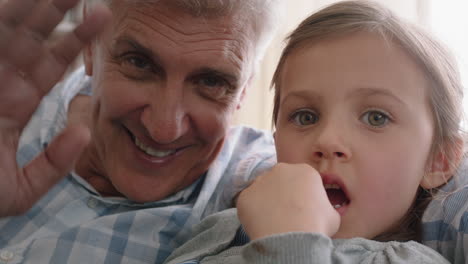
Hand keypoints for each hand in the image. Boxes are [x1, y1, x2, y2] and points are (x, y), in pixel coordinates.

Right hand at [0, 0, 110, 216]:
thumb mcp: (20, 190)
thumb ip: (53, 164)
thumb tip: (84, 133)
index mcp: (17, 104)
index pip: (51, 64)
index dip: (75, 39)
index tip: (100, 17)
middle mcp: (0, 84)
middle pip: (33, 38)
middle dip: (57, 11)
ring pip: (8, 29)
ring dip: (34, 5)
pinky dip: (2, 17)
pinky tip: (16, 2)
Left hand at [236, 163, 339, 239]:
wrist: (291, 237)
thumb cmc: (316, 225)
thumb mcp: (333, 215)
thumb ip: (325, 206)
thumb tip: (322, 211)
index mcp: (305, 171)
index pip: (303, 180)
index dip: (303, 195)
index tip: (303, 208)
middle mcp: (281, 170)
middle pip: (281, 181)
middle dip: (283, 194)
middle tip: (286, 214)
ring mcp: (260, 181)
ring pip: (263, 190)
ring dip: (267, 201)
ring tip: (273, 220)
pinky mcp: (245, 195)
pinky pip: (249, 203)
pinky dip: (253, 213)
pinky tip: (262, 224)